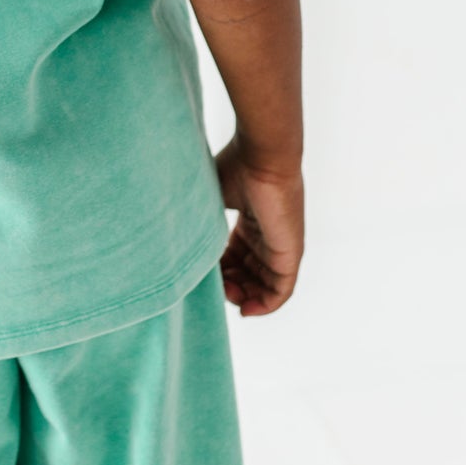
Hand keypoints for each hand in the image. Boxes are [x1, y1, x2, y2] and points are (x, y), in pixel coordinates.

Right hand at [214, 133, 303, 316]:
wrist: (262, 155)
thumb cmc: (235, 165)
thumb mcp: (211, 197)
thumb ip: (199, 218)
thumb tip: (175, 238)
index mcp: (249, 220)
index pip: (235, 256)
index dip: (219, 270)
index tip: (201, 274)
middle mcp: (267, 235)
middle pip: (249, 273)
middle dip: (230, 286)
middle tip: (213, 287)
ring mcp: (280, 244)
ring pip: (264, 285)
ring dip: (245, 297)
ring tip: (228, 297)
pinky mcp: (290, 252)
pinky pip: (282, 290)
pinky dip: (266, 304)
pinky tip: (247, 309)